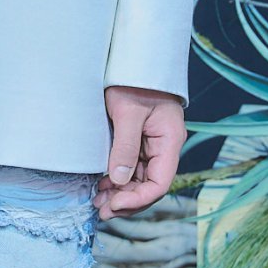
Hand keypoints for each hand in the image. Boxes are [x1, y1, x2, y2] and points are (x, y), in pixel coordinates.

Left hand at [95, 85, 185, 219]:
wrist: (133, 56)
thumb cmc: (133, 79)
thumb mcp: (127, 112)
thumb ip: (125, 147)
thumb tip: (118, 181)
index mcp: (169, 140)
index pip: (159, 183)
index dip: (137, 199)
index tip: (114, 204)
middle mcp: (164, 146)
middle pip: (149, 185)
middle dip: (126, 201)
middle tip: (101, 210)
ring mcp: (152, 143)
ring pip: (140, 179)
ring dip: (121, 193)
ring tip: (98, 202)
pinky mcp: (139, 139)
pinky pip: (132, 167)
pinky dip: (119, 179)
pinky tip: (103, 186)